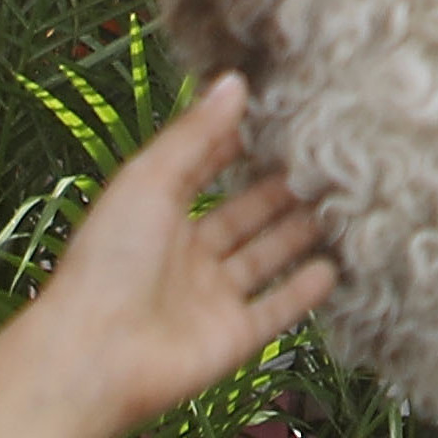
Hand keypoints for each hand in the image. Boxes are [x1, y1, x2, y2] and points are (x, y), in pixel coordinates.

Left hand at [8, 74, 334, 437]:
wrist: (94, 357)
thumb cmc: (109, 259)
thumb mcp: (149, 181)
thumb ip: (196, 135)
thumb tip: (236, 80)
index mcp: (158, 214)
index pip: (207, 170)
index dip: (240, 145)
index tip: (285, 117)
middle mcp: (187, 255)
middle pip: (245, 215)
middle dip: (281, 189)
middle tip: (329, 158)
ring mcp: (211, 298)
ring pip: (266, 257)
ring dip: (300, 233)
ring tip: (344, 201)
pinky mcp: (233, 338)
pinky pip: (277, 308)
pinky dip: (304, 290)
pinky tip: (334, 266)